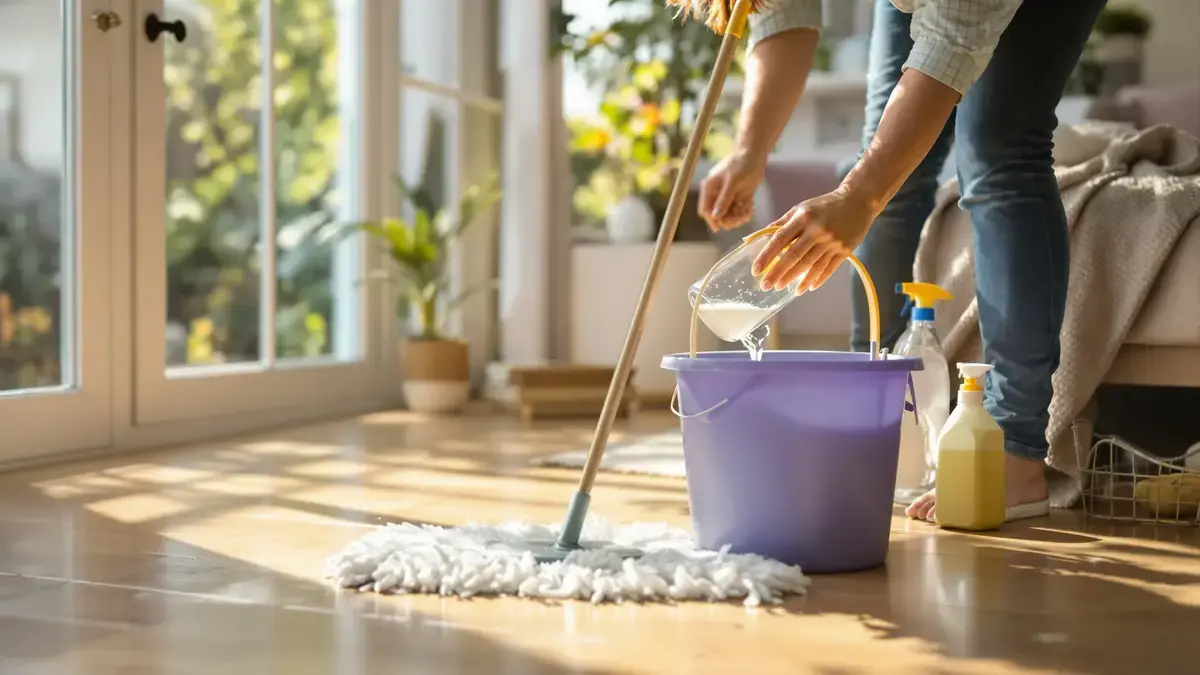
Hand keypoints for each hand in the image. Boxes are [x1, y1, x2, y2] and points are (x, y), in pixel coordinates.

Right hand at [698, 151, 764, 231]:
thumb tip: (715, 216)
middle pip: (718, 216)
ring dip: (738, 217)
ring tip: (748, 211)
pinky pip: (738, 212)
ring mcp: (728, 197)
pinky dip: (744, 213)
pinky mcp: (738, 198)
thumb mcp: (733, 182)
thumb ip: (724, 199)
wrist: (754, 154)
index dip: (711, 220)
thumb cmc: (742, 164)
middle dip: (729, 219)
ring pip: (729, 216)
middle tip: (742, 216)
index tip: (720, 227)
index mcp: (709, 188)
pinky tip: (751, 208)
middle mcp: (717, 194)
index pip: (706, 210)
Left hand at [751, 188, 876, 292]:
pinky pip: (828, 269)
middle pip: (793, 256)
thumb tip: (759, 237)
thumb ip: (782, 223)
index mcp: (803, 217)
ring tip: (782, 287)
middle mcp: (817, 230)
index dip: (766, 256)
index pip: (780, 239)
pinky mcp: (845, 250)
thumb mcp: (801, 208)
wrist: (858, 201)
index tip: (756, 270)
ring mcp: (832, 241)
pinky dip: (816, 279)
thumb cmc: (824, 206)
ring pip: (810, 265)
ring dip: (794, 279)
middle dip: (778, 273)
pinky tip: (805, 288)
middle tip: (766, 285)